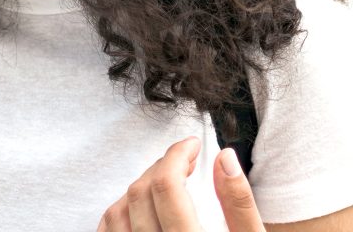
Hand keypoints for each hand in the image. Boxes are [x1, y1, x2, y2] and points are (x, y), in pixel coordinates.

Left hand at [97, 137, 264, 230]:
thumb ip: (238, 203)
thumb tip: (223, 157)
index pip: (167, 187)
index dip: (176, 155)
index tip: (192, 146)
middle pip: (140, 194)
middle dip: (161, 166)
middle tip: (184, 160)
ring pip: (118, 211)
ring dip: (139, 186)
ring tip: (166, 180)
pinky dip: (120, 211)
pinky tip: (141, 207)